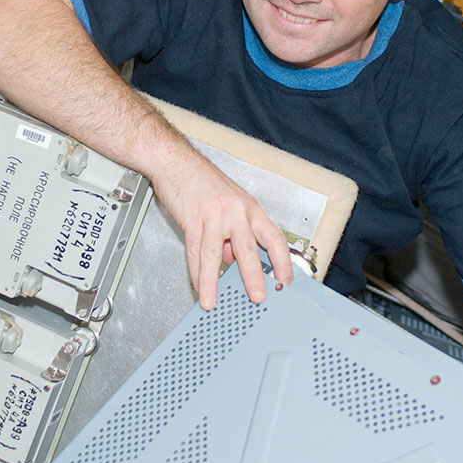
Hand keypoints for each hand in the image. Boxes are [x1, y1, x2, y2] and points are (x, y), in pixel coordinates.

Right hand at [151, 151, 292, 309]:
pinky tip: (197, 283)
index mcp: (250, 209)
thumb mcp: (228, 205)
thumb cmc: (202, 180)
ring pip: (215, 254)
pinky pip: (195, 251)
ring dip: (213, 282)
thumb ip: (233, 235)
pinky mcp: (192, 219)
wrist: (176, 161)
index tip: (286, 280)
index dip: (283, 261)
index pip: (274, 238)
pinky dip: (195, 271)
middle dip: (253, 277)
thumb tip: (233, 262)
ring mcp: (214, 215)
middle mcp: (235, 211)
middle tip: (257, 297)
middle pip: (248, 249)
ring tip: (212, 301)